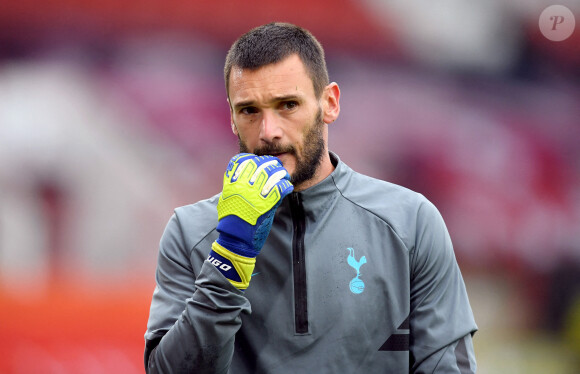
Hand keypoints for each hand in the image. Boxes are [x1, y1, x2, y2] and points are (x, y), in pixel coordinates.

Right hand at [208, 153, 293, 288]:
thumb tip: (238, 176)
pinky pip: (282, 188)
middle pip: (261, 164)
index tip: (259, 162)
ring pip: (273, 174)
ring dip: (281, 173)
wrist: (236, 241)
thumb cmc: (230, 222)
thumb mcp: (226, 200)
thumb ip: (232, 187)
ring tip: (283, 176)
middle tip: (276, 167)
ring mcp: (256, 195)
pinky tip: (286, 188)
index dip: (253, 159)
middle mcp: (243, 187)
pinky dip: (286, 186)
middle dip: (270, 164)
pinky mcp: (268, 205)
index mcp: (232, 184)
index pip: (243, 161)